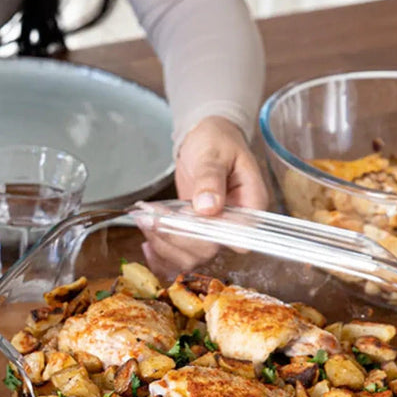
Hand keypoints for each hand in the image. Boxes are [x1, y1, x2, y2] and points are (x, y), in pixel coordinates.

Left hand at [138, 116, 267, 273]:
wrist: (206, 139)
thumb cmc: (217, 141)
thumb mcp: (214, 153)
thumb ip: (211, 180)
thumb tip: (209, 208)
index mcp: (251, 204)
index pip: (239, 236)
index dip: (210, 235)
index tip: (182, 218)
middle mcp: (234, 225)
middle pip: (209, 249)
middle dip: (177, 237)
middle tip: (152, 218)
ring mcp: (214, 232)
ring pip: (193, 257)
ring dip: (165, 246)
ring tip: (145, 222)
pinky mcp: (196, 234)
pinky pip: (181, 254)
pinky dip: (162, 254)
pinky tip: (147, 244)